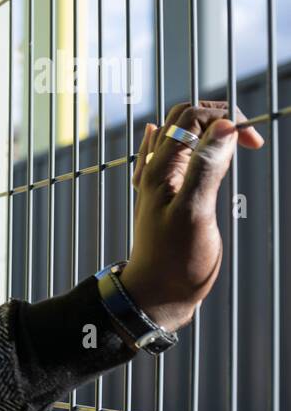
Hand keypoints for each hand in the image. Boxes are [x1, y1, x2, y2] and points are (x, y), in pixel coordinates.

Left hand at [121, 99, 264, 332]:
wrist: (157, 294)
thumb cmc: (176, 260)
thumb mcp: (196, 212)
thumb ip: (207, 168)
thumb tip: (224, 126)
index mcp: (161, 168)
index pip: (190, 117)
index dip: (225, 118)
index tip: (254, 142)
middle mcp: (156, 170)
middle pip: (183, 121)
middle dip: (219, 119)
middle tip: (250, 141)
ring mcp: (159, 183)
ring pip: (178, 138)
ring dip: (207, 131)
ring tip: (235, 142)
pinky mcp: (166, 198)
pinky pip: (166, 159)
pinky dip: (180, 145)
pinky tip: (166, 138)